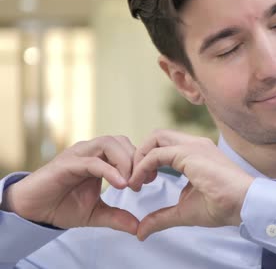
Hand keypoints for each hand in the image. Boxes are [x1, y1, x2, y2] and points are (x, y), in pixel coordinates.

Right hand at [1, 136, 138, 234]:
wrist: (32, 211)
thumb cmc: (61, 206)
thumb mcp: (96, 213)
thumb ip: (117, 217)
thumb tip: (138, 227)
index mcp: (99, 158)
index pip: (126, 148)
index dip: (141, 161)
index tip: (151, 179)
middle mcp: (89, 151)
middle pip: (120, 141)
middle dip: (136, 160)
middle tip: (142, 182)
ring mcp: (78, 155)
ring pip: (108, 144)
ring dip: (125, 162)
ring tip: (130, 184)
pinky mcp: (67, 164)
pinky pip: (92, 161)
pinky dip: (110, 171)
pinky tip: (120, 185)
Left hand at [128, 129, 254, 240]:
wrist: (243, 204)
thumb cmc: (223, 206)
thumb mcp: (184, 210)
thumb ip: (161, 217)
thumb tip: (141, 231)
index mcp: (196, 153)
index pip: (164, 145)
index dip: (148, 161)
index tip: (143, 182)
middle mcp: (194, 144)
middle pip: (157, 136)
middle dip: (140, 155)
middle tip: (136, 179)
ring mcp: (193, 146)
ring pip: (154, 138)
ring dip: (139, 158)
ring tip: (135, 181)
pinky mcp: (189, 153)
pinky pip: (156, 154)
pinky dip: (142, 166)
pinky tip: (139, 183)